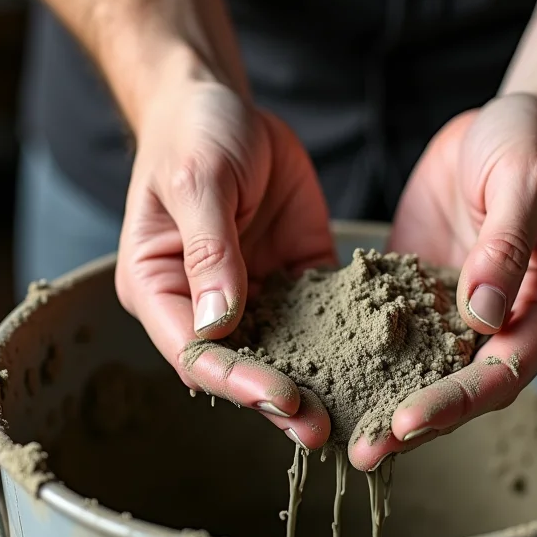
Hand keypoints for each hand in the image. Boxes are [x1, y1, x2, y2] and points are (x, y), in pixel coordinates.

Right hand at [115, 74, 335, 448]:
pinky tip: (375, 363)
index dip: (236, 381)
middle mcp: (204, 304)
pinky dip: (345, 342)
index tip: (281, 399)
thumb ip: (209, 250)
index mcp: (161, 288)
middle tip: (321, 429)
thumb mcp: (198, 182)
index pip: (195, 351)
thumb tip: (219, 321)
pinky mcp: (294, 282)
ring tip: (351, 415)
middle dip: (278, 400)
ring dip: (314, 383)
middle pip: (240, 366)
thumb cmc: (193, 134)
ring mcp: (253, 296)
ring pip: (283, 353)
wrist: (225, 106)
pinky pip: (320, 318)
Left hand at [350, 93, 536, 469]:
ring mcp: (467, 311)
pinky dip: (373, 359)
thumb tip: (481, 314)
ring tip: (342, 434)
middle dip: (417, 422)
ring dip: (389, 403)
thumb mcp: (525, 180)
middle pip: (466, 387)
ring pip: (431, 371)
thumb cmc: (534, 141)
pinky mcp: (430, 294)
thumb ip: (506, 246)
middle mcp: (511, 320)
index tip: (409, 423)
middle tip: (365, 453)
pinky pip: (403, 334)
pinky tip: (332, 376)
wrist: (513, 122)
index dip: (457, 400)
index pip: (504, 368)